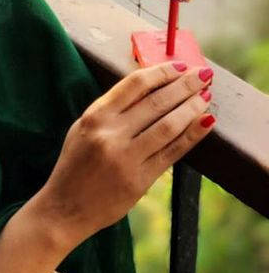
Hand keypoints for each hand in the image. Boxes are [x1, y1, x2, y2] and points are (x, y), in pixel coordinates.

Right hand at [35, 61, 214, 246]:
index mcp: (95, 116)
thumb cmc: (75, 164)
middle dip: (184, 86)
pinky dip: (192, 135)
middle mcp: (111, 134)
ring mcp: (126, 158)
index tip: (179, 66)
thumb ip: (112, 109)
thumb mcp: (84, 127)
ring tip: (205, 97)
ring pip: (169, 125)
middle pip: (156, 102)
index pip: (134, 85)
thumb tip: (149, 89)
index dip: (161, 72)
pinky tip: (204, 123)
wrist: (66, 207)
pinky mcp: (140, 180)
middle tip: (202, 75)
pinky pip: (172, 152)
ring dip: (192, 108)